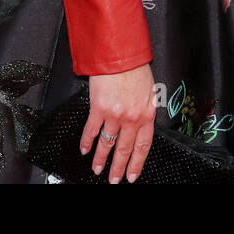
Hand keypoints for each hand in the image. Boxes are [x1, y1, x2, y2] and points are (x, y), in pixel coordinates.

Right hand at [80, 63, 155, 182]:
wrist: (121, 53)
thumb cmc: (135, 67)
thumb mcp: (149, 90)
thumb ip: (144, 108)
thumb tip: (140, 122)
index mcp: (147, 113)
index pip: (143, 145)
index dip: (137, 163)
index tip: (132, 175)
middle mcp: (132, 117)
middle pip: (124, 149)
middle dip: (118, 168)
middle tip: (114, 180)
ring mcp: (115, 115)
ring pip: (107, 144)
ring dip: (100, 159)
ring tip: (97, 169)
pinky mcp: (99, 108)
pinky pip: (92, 130)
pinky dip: (87, 141)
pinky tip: (84, 149)